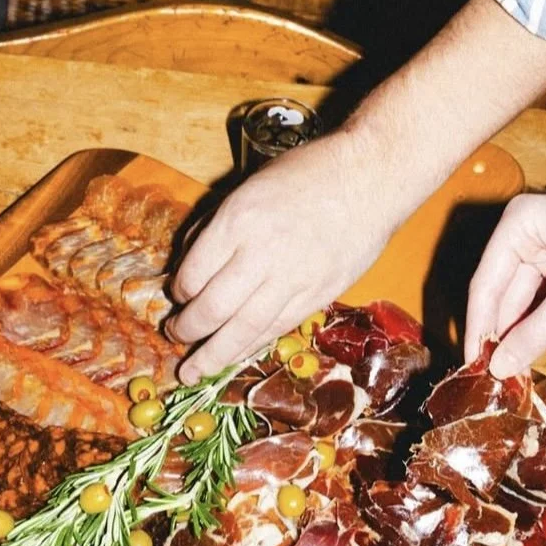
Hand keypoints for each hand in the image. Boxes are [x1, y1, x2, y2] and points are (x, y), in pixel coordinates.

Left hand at [170, 131, 393, 382]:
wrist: (370, 177)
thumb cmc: (308, 174)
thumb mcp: (249, 185)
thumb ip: (217, 225)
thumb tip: (189, 262)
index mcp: (238, 221)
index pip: (193, 274)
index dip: (179, 292)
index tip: (178, 296)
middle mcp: (260, 254)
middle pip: (212, 309)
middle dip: (187, 330)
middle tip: (175, 335)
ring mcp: (292, 280)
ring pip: (242, 330)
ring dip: (212, 355)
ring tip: (193, 371)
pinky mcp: (316, 296)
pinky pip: (275, 329)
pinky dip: (249, 347)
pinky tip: (232, 358)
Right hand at [464, 188, 545, 377]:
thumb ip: (537, 332)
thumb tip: (498, 368)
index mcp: (519, 227)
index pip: (485, 287)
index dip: (480, 329)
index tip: (474, 365)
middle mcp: (529, 238)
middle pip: (513, 304)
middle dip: (539, 330)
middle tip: (530, 368)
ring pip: (539, 311)